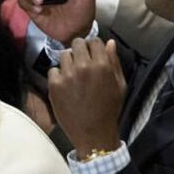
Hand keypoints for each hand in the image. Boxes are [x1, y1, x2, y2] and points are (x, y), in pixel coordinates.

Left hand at [48, 38, 125, 155]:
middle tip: (81, 62)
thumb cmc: (109, 109)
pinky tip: (65, 85)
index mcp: (102, 65)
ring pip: (64, 55)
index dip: (93, 47)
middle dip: (80, 50)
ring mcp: (67, 75)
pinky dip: (58, 75)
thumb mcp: (120, 85)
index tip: (93, 54)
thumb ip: (114, 62)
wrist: (93, 132)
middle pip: (77, 43)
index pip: (94, 41)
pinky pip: (53, 70)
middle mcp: (83, 66)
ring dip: (68, 61)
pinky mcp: (54, 84)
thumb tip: (109, 43)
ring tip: (73, 74)